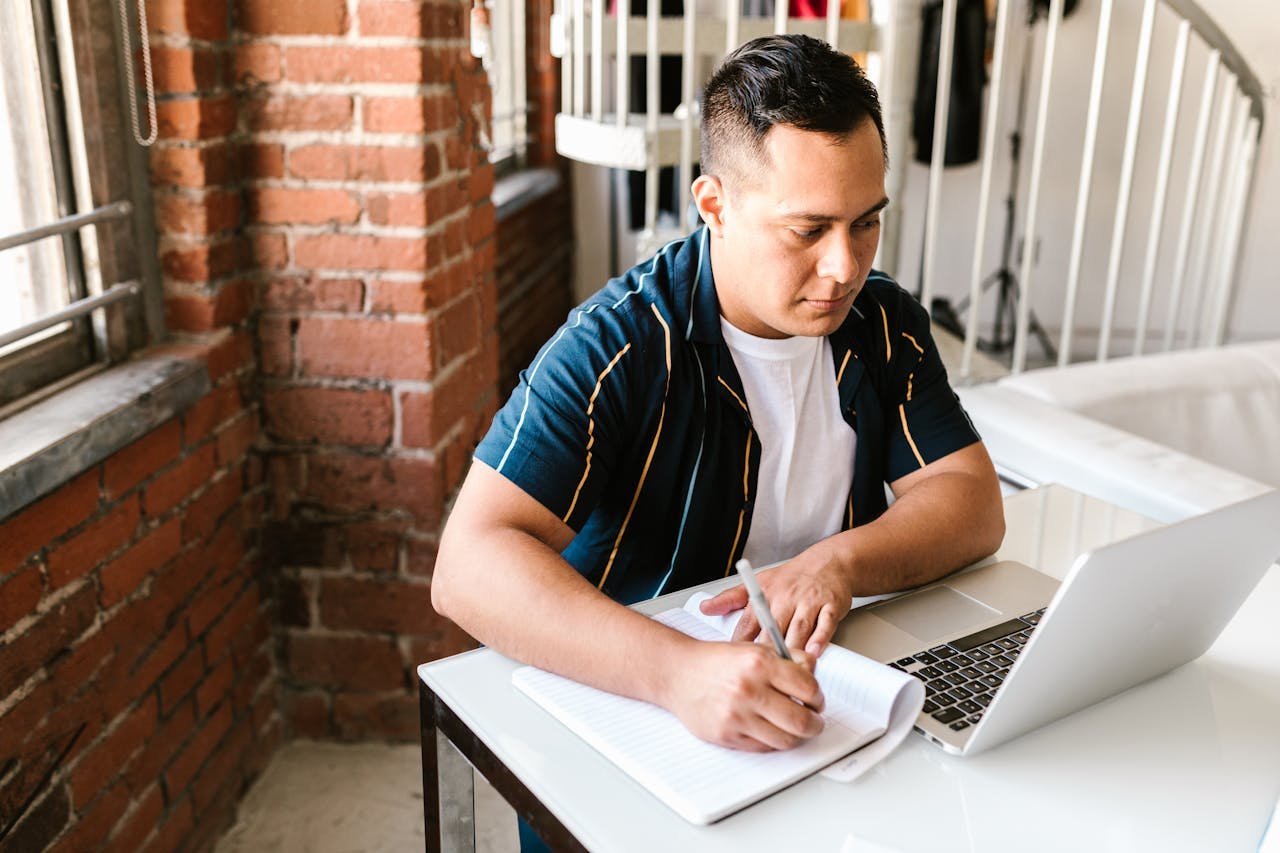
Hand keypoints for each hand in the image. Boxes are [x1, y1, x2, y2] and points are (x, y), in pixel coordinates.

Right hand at [662, 639, 824, 751]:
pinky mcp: (727, 734)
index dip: (818, 698)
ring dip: (796, 737)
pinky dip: (773, 742)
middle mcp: (749, 689)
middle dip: (814, 724)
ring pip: (785, 740)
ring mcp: (737, 714)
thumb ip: (789, 659)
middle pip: (802, 721)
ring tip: (794, 729)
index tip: (816, 701)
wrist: (679, 672)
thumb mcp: (755, 648)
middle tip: (814, 721)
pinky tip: (771, 731)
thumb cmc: (717, 661)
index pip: (809, 689)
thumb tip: (813, 677)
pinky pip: (764, 747)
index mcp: (760, 663)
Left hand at [699, 545, 852, 656]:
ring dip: (792, 648)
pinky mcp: (831, 606)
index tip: (736, 664)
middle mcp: (786, 598)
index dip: (741, 646)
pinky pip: (825, 624)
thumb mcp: (758, 582)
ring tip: (786, 670)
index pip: (749, 623)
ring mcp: (809, 602)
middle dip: (766, 652)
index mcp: (766, 595)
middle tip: (760, 675)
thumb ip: (731, 599)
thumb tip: (705, 608)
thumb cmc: (792, 578)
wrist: (828, 562)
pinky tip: (814, 652)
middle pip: (773, 629)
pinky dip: (820, 639)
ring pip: (798, 628)